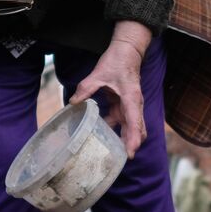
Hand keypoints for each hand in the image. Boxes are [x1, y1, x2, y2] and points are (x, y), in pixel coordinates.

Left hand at [71, 20, 151, 158]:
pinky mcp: (126, 105)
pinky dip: (116, 129)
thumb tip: (73, 102)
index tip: (129, 154)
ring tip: (112, 153)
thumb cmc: (117, 61)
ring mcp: (131, 106)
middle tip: (120, 161)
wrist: (127, 51)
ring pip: (132, 128)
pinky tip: (103, 135)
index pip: (134, 123)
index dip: (132, 140)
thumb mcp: (99, 73)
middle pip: (137, 130)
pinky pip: (123, 121)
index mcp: (131, 98)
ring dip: (124, 139)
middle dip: (131, 145)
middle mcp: (135, 105)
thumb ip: (86, 88)